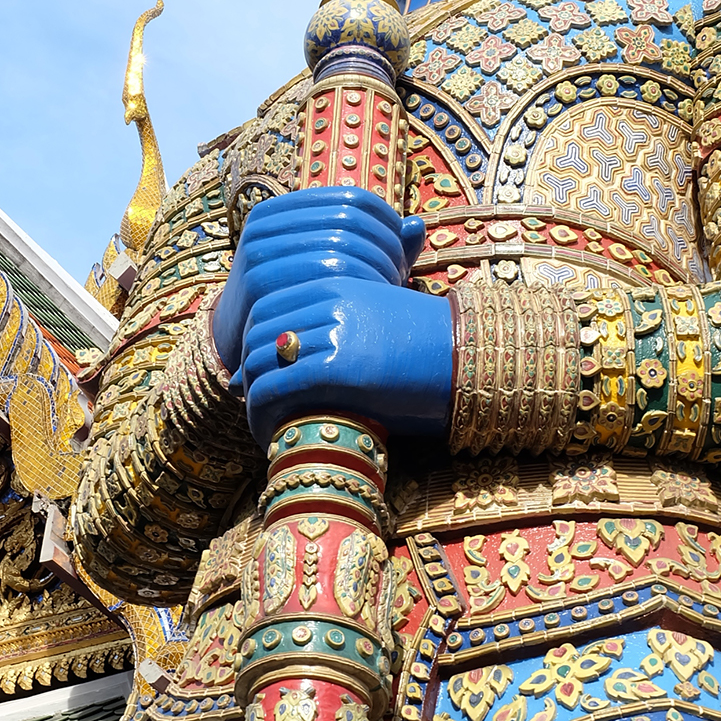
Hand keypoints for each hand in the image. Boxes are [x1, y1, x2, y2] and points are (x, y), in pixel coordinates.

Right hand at [212, 186, 426, 374]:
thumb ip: (377, 245)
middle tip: (401, 276)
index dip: (386, 222)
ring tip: (390, 292)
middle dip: (384, 247)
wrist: (245, 344)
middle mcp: (269, 223)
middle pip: (348, 222)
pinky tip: (370, 307)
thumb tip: (417, 225)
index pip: (352, 199)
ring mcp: (259, 250)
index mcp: (288, 209)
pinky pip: (321, 277)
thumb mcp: (337, 266)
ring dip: (373, 269)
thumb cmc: (304, 302)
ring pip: (338, 249)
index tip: (403, 252)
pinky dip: (354, 289)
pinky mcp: (257, 281)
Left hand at [238, 277, 452, 447]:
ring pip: (261, 365)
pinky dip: (262, 416)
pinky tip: (271, 436)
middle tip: (254, 407)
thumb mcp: (376, 322)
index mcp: (337, 284)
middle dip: (249, 374)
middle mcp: (329, 302)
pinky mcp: (338, 366)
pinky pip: (276, 390)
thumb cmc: (426, 350)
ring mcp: (333, 332)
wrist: (470, 359)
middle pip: (257, 335)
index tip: (255, 377)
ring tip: (264, 428)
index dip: (253, 346)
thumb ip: (332, 329)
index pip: (267, 308)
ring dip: (253, 402)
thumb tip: (286, 355)